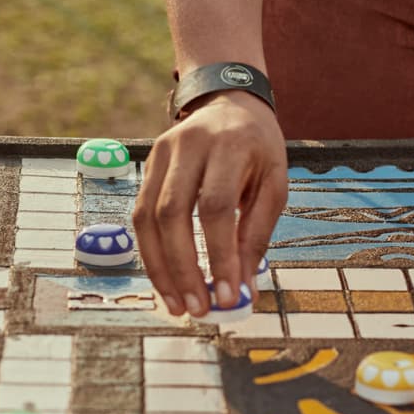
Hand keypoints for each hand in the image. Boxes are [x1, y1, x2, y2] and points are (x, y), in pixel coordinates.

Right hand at [133, 90, 287, 317]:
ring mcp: (159, 153)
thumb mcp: (274, 183)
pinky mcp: (146, 166)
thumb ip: (257, 233)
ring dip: (160, 267)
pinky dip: (151, 253)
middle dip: (183, 267)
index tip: (228, 296)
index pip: (216, 206)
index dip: (220, 254)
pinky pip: (139, 215)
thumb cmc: (257, 148)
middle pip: (172, 213)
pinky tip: (165, 280)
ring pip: (147, 217)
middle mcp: (187, 145)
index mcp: (229, 145)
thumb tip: (243, 289)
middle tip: (197, 309)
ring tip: (177, 305)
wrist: (229, 104)